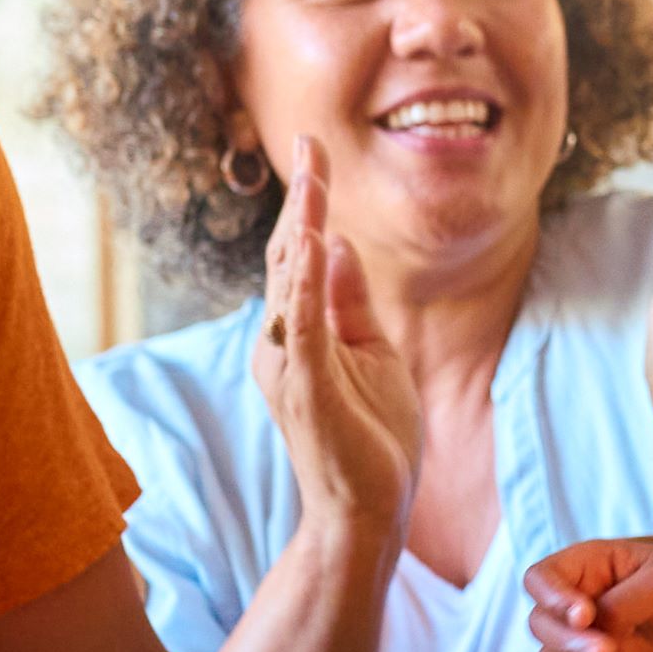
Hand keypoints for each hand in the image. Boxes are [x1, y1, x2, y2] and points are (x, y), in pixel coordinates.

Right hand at [251, 138, 421, 539]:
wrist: (368, 509)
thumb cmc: (371, 436)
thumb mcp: (371, 352)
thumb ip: (349, 301)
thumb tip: (337, 242)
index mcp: (298, 332)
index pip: (299, 255)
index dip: (307, 203)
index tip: (314, 151)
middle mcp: (281, 343)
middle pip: (287, 256)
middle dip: (301, 198)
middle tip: (309, 142)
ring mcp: (289, 366)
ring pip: (290, 283)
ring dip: (300, 226)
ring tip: (310, 178)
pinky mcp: (305, 389)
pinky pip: (303, 327)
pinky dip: (305, 283)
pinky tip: (313, 244)